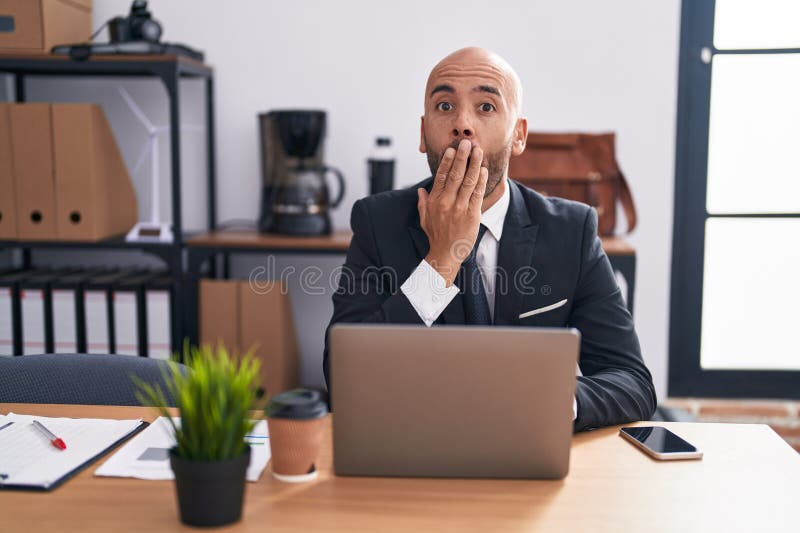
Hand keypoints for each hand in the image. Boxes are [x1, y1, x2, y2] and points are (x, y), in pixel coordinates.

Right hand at [417, 139, 488, 285]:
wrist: (446, 253)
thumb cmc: (436, 236)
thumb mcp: (425, 218)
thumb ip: (423, 203)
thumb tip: (420, 191)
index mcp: (435, 200)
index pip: (441, 176)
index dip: (447, 161)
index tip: (452, 149)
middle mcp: (446, 202)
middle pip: (455, 175)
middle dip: (462, 157)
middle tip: (467, 143)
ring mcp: (460, 208)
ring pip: (468, 181)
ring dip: (474, 164)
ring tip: (478, 151)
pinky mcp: (472, 214)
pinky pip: (477, 194)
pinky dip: (481, 180)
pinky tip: (484, 170)